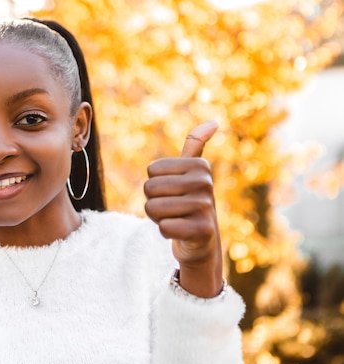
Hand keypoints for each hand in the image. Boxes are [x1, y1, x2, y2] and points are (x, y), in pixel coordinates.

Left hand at [144, 121, 221, 296]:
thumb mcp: (191, 173)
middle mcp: (205, 183)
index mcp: (199, 166)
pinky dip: (166, 232)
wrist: (202, 241)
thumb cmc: (189, 203)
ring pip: (153, 208)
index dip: (155, 185)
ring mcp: (205, 207)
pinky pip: (164, 227)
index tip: (173, 193)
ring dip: (159, 218)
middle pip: (149, 189)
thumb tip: (214, 122)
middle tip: (173, 209)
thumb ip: (196, 146)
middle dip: (154, 202)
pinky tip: (181, 232)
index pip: (151, 171)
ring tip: (176, 219)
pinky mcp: (203, 230)